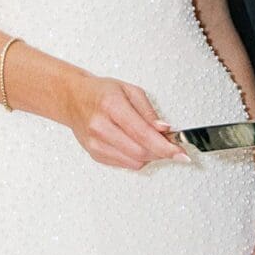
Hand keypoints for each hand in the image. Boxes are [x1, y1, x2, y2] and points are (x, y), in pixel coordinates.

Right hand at [62, 71, 183, 170]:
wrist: (73, 99)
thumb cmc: (101, 92)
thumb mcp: (129, 90)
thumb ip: (148, 111)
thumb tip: (164, 129)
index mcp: (111, 106)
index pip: (143, 134)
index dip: (165, 147)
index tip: (180, 153)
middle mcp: (101, 127)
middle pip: (140, 152)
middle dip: (161, 152)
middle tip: (171, 145)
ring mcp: (96, 144)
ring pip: (134, 162)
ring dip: (150, 155)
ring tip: (152, 141)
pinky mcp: (95, 154)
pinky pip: (125, 164)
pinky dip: (137, 157)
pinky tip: (136, 144)